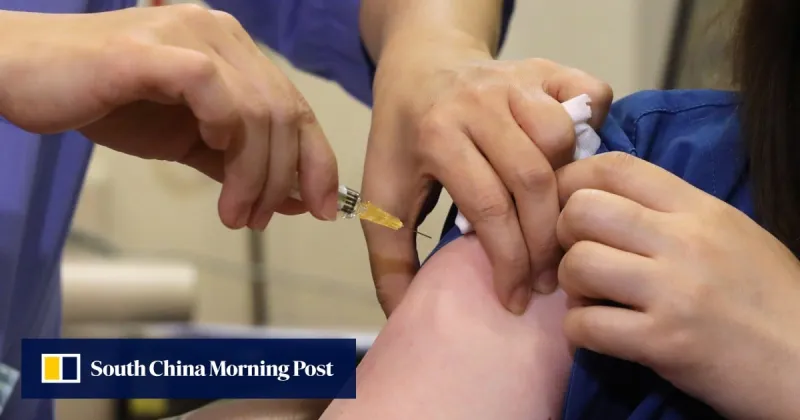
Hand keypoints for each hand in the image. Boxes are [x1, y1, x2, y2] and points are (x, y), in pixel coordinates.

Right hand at [0, 5, 337, 228]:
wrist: (27, 77)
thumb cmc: (107, 103)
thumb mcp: (187, 141)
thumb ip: (238, 164)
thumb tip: (294, 198)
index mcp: (234, 53)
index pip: (296, 107)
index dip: (318, 161)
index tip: (325, 208)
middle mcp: (221, 36)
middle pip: (285, 113)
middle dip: (284, 179)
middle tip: (259, 219)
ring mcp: (190, 36)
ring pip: (257, 111)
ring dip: (256, 175)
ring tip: (236, 214)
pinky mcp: (156, 51)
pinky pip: (213, 91)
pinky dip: (227, 132)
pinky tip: (214, 156)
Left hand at [361, 38, 611, 313]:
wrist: (421, 68)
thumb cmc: (404, 139)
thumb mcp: (383, 196)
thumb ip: (390, 257)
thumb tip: (404, 314)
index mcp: (438, 134)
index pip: (489, 206)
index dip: (508, 261)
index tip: (515, 299)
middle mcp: (480, 101)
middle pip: (533, 180)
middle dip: (545, 242)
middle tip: (546, 280)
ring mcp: (517, 79)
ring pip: (562, 141)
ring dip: (567, 190)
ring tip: (555, 225)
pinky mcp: (545, 68)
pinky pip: (589, 95)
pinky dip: (593, 128)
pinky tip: (575, 162)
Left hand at [555, 152, 799, 419]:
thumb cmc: (767, 297)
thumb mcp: (728, 233)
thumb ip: (671, 213)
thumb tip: (605, 201)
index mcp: (699, 209)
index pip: (616, 167)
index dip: (573, 178)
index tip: (565, 203)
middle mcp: (684, 241)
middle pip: (582, 210)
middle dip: (563, 234)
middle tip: (577, 258)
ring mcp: (673, 291)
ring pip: (578, 263)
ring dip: (570, 286)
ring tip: (590, 298)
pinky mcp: (663, 342)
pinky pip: (585, 324)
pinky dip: (578, 331)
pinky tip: (595, 334)